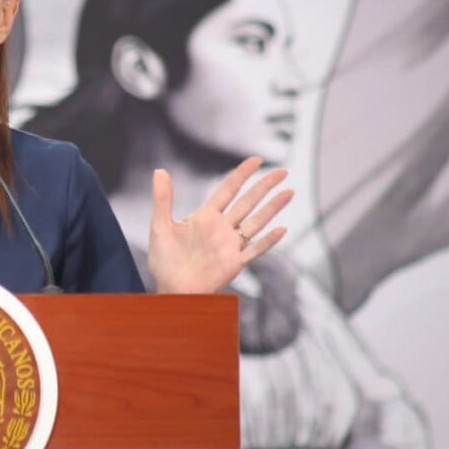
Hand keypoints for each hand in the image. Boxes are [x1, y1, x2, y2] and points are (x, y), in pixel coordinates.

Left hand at [148, 157, 293, 293]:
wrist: (171, 289)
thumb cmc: (164, 260)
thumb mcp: (160, 225)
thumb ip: (162, 199)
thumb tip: (159, 170)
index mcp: (205, 216)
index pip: (228, 190)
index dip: (242, 174)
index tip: (257, 159)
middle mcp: (222, 228)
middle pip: (248, 202)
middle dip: (264, 186)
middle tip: (282, 171)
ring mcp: (230, 245)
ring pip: (256, 222)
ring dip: (272, 208)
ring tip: (289, 192)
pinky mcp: (234, 263)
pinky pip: (254, 250)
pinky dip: (268, 241)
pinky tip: (282, 229)